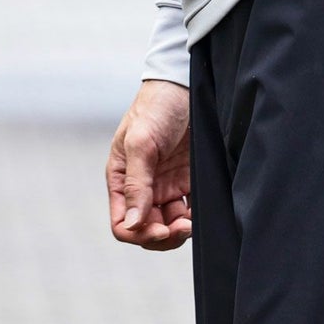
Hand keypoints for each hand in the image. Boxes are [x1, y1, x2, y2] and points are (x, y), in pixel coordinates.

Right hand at [106, 80, 191, 249]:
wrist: (187, 86)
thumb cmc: (156, 107)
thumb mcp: (141, 143)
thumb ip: (137, 184)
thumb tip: (133, 224)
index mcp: (123, 180)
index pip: (123, 224)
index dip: (139, 233)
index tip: (160, 228)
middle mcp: (143, 189)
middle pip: (147, 231)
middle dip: (163, 236)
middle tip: (182, 227)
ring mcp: (166, 188)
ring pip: (170, 227)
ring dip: (180, 232)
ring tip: (191, 222)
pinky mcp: (188, 184)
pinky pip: (190, 214)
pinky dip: (195, 220)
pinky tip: (200, 214)